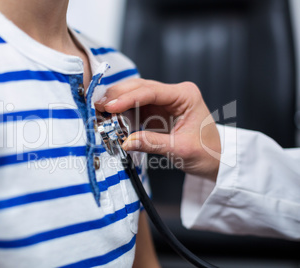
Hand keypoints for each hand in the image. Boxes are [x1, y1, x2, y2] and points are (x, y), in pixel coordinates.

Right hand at [95, 79, 220, 180]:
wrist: (215, 159)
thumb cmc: (206, 152)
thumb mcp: (180, 150)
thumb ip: (152, 143)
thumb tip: (125, 142)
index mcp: (185, 95)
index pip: (151, 91)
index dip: (127, 98)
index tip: (109, 106)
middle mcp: (174, 93)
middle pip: (140, 87)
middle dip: (118, 95)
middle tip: (98, 106)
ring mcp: (164, 101)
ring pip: (135, 94)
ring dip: (117, 101)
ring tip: (100, 110)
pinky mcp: (157, 111)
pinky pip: (136, 106)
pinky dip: (122, 111)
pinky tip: (111, 116)